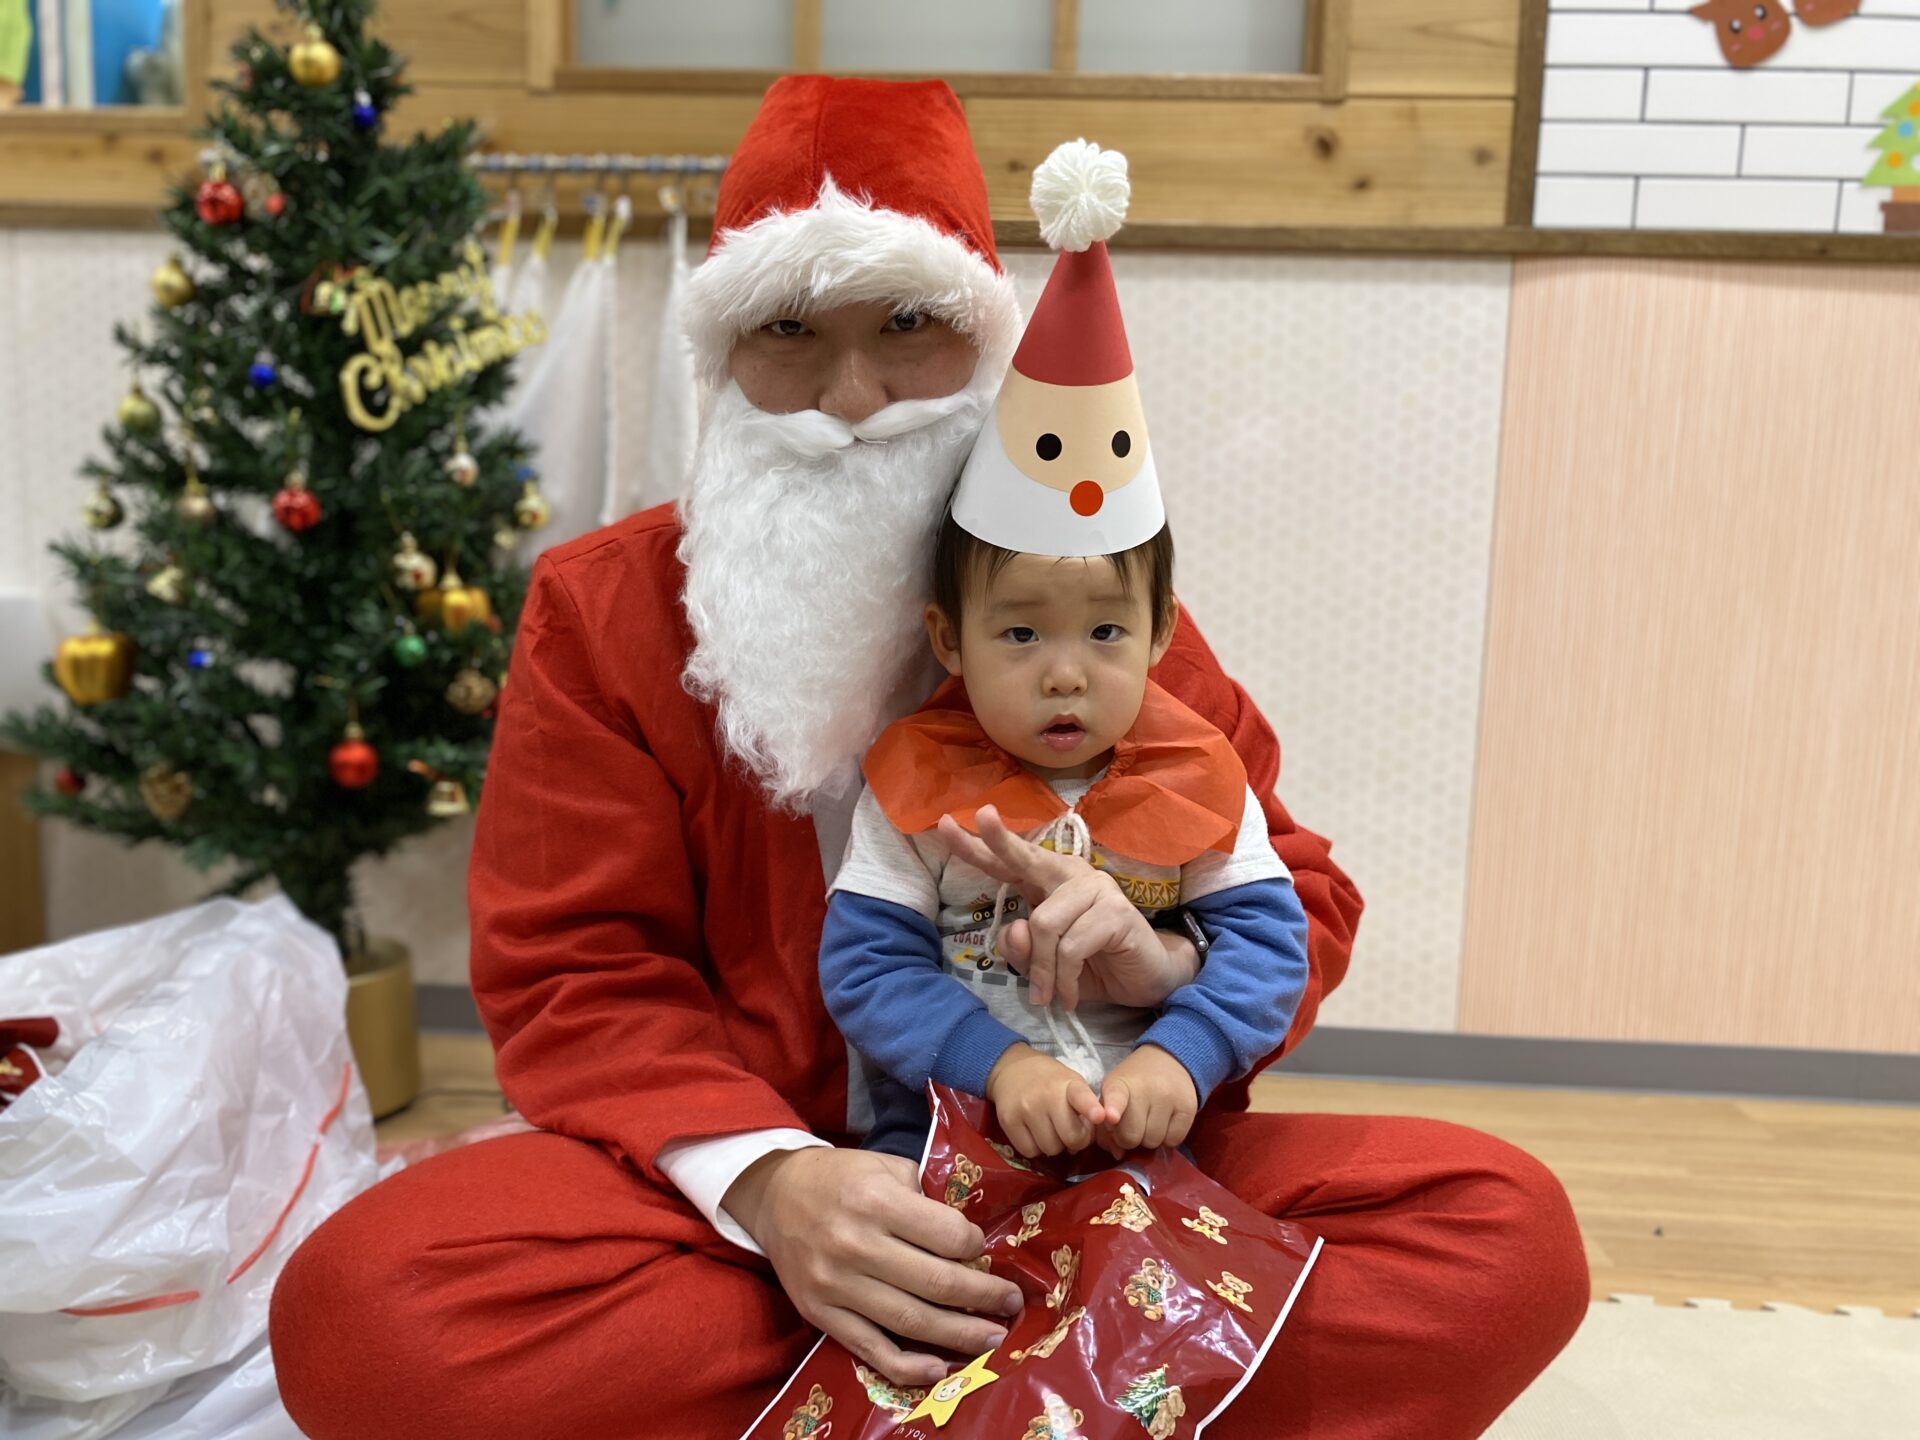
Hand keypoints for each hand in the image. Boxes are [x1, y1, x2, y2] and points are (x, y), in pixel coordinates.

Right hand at [723, 1146, 1024, 1387]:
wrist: (774, 1195)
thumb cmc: (840, 1176)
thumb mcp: (885, 1166)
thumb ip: (924, 1199)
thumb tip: (967, 1239)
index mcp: (876, 1200)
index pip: (947, 1235)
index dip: (976, 1246)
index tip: (984, 1250)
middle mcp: (856, 1245)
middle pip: (936, 1284)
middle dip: (984, 1297)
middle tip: (1013, 1305)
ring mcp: (836, 1285)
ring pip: (910, 1321)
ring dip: (960, 1335)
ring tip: (993, 1339)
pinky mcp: (821, 1314)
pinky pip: (870, 1349)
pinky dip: (908, 1366)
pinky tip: (941, 1369)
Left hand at [937, 805, 1196, 1008]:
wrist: (1148, 979)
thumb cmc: (1093, 966)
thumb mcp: (1043, 965)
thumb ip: (1021, 949)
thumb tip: (1014, 929)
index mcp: (1048, 882)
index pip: (1008, 863)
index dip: (976, 846)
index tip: (944, 823)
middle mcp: (1070, 875)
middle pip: (1028, 856)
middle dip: (1001, 839)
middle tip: (982, 815)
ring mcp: (1096, 888)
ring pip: (1043, 924)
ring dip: (1041, 971)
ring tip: (1048, 996)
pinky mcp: (1116, 912)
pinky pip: (1070, 948)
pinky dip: (1064, 980)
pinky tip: (1070, 996)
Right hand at [983, 1043, 1107, 1157]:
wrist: (1012, 1069)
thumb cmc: (1050, 1081)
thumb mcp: (1072, 1084)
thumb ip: (1084, 1109)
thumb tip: (1081, 1143)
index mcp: (1069, 1085)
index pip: (1081, 1096)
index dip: (1091, 1108)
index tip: (1099, 1116)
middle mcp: (1047, 1096)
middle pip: (1070, 1138)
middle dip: (1074, 1140)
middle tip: (1068, 1131)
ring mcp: (1026, 1109)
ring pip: (1050, 1149)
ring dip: (1053, 1145)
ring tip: (1049, 1128)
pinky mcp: (1008, 1121)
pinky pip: (1029, 1151)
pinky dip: (1035, 1148)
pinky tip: (1034, 1132)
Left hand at [1092, 1045, 1197, 1155]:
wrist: (1167, 1060)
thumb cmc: (1133, 1083)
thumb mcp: (1112, 1095)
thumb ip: (1106, 1127)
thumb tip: (1118, 1154)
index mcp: (1119, 1084)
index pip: (1116, 1096)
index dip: (1113, 1108)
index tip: (1111, 1117)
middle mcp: (1145, 1089)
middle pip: (1132, 1136)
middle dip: (1129, 1137)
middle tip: (1133, 1124)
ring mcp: (1169, 1098)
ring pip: (1153, 1142)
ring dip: (1149, 1138)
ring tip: (1150, 1121)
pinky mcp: (1189, 1107)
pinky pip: (1173, 1141)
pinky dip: (1167, 1138)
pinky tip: (1165, 1123)